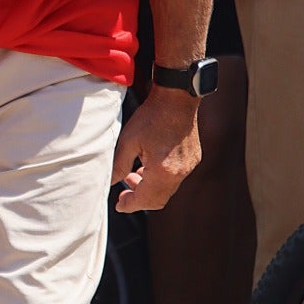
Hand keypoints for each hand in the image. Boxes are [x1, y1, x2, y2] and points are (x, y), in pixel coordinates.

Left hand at [111, 87, 201, 212]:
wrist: (177, 98)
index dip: (130, 205)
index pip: (145, 199)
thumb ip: (118, 165)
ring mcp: (189, 166)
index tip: (119, 204)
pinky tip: (149, 165)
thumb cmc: (152, 116)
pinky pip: (175, 177)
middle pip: (158, 200)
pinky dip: (161, 178)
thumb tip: (110, 181)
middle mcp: (179, 172)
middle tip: (125, 193)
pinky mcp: (193, 159)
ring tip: (134, 175)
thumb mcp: (128, 141)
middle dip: (140, 199)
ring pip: (167, 189)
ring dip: (150, 188)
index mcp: (163, 171)